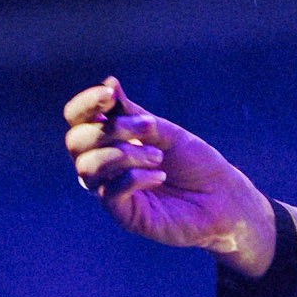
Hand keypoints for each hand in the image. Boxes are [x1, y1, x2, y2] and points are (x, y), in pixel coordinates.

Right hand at [64, 77, 277, 276]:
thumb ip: (133, 113)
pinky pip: (110, 192)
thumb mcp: (165, 131)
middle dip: (111, 129)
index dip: (86, 104)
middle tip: (149, 128)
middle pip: (75, 142)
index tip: (109, 94)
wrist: (221, 198)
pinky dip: (135, 177)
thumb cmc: (194, 163)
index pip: (77, 119)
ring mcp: (109, 190)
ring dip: (125, 154)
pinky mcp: (123, 214)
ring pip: (87, 167)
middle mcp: (103, 165)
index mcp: (110, 140)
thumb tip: (109, 82)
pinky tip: (160, 176)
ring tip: (158, 157)